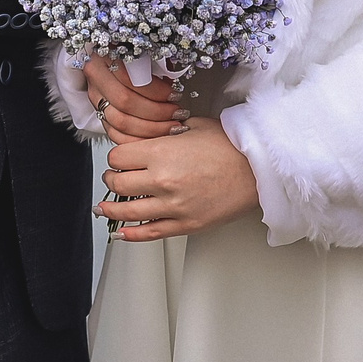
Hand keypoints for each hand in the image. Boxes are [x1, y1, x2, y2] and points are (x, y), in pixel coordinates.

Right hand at [82, 55, 182, 140]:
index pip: (131, 80)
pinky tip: (157, 137)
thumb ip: (157, 64)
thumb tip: (175, 80)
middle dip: (156, 112)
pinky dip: (139, 140)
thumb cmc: (136, 54)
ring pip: (120, 123)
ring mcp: (96, 100)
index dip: (156, 91)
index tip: (176, 94)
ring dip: (151, 128)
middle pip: (125, 102)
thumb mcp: (148, 51)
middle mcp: (96, 80)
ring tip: (172, 126)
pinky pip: (116, 135)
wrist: (117, 59)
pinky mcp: (100, 116)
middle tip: (178, 113)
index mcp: (104, 59)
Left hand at [96, 118, 258, 240]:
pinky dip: (131, 234)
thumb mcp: (193, 127)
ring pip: (127, 211)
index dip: (116, 157)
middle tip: (113, 177)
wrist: (258, 171)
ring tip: (104, 206)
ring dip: (111, 208)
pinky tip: (121, 232)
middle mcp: (162, 180)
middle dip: (112, 179)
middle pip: (118, 184)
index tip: (120, 158)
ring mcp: (173, 206)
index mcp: (161, 152)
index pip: (118, 157)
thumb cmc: (231, 147)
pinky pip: (150, 233)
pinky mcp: (185, 224)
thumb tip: (148, 140)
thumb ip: (165, 134)